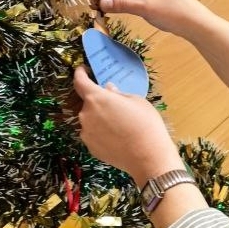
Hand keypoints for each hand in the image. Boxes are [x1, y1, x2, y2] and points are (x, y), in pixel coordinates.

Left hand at [74, 65, 182, 185]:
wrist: (148, 157)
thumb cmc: (146, 124)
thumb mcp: (136, 101)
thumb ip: (118, 94)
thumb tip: (109, 90)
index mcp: (96, 98)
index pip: (80, 82)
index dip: (80, 74)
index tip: (83, 70)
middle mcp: (86, 114)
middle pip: (88, 103)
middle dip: (99, 102)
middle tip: (117, 107)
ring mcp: (86, 133)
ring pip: (91, 120)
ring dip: (100, 119)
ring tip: (120, 126)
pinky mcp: (90, 148)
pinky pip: (93, 135)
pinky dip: (102, 134)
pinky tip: (118, 139)